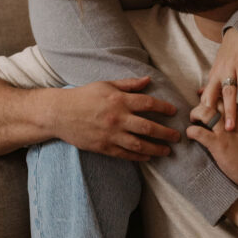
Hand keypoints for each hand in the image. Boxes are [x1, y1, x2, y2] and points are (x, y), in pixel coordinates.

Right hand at [52, 77, 178, 160]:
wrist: (59, 113)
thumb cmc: (83, 96)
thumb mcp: (106, 85)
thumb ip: (128, 84)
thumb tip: (148, 80)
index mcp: (119, 100)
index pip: (148, 103)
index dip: (164, 108)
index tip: (173, 112)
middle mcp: (117, 118)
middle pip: (148, 127)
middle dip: (166, 133)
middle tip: (177, 136)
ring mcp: (110, 134)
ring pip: (139, 145)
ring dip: (156, 149)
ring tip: (166, 151)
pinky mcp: (103, 147)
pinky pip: (125, 154)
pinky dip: (138, 157)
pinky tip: (147, 157)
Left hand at [187, 103, 237, 188]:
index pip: (227, 98)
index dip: (216, 99)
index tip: (211, 102)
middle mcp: (234, 118)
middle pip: (214, 101)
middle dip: (204, 103)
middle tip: (200, 111)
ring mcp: (225, 130)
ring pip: (204, 112)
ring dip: (195, 114)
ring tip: (193, 119)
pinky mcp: (217, 143)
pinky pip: (198, 132)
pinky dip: (191, 131)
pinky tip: (190, 134)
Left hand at [201, 28, 237, 130]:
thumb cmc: (230, 53)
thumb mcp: (218, 68)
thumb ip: (212, 83)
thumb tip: (200, 96)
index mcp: (213, 76)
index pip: (205, 98)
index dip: (203, 113)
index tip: (202, 130)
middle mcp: (219, 74)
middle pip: (213, 97)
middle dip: (213, 116)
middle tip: (212, 134)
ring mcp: (231, 70)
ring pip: (228, 93)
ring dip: (229, 110)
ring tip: (230, 127)